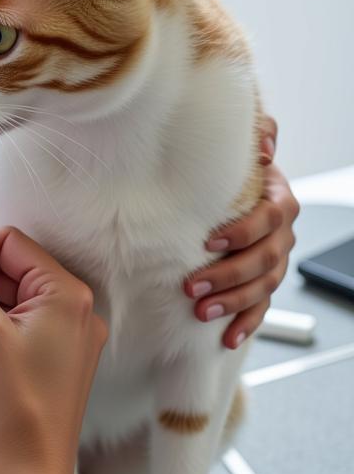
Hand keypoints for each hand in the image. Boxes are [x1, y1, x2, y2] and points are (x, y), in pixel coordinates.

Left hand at [184, 117, 299, 348]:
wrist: (224, 195)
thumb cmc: (228, 172)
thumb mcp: (239, 148)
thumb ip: (256, 134)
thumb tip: (265, 146)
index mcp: (277, 200)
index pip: (269, 218)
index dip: (242, 231)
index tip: (209, 241)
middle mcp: (281, 234)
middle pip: (265, 259)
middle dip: (228, 275)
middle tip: (192, 286)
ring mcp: (274, 262)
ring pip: (263, 287)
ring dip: (233, 302)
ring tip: (201, 313)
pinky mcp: (263, 284)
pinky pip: (261, 309)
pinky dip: (246, 324)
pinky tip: (228, 339)